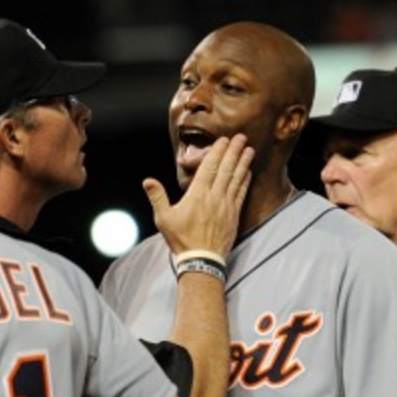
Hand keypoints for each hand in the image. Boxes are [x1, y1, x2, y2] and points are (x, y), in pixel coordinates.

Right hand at [143, 134, 254, 257]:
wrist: (202, 259)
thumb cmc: (181, 239)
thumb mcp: (164, 218)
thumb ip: (157, 197)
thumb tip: (147, 181)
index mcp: (197, 194)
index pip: (210, 166)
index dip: (218, 151)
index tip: (225, 140)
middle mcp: (214, 196)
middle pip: (226, 168)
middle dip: (234, 151)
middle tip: (241, 137)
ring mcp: (226, 205)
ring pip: (236, 178)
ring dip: (243, 162)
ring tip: (249, 149)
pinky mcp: (234, 214)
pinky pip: (241, 193)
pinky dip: (245, 181)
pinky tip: (248, 172)